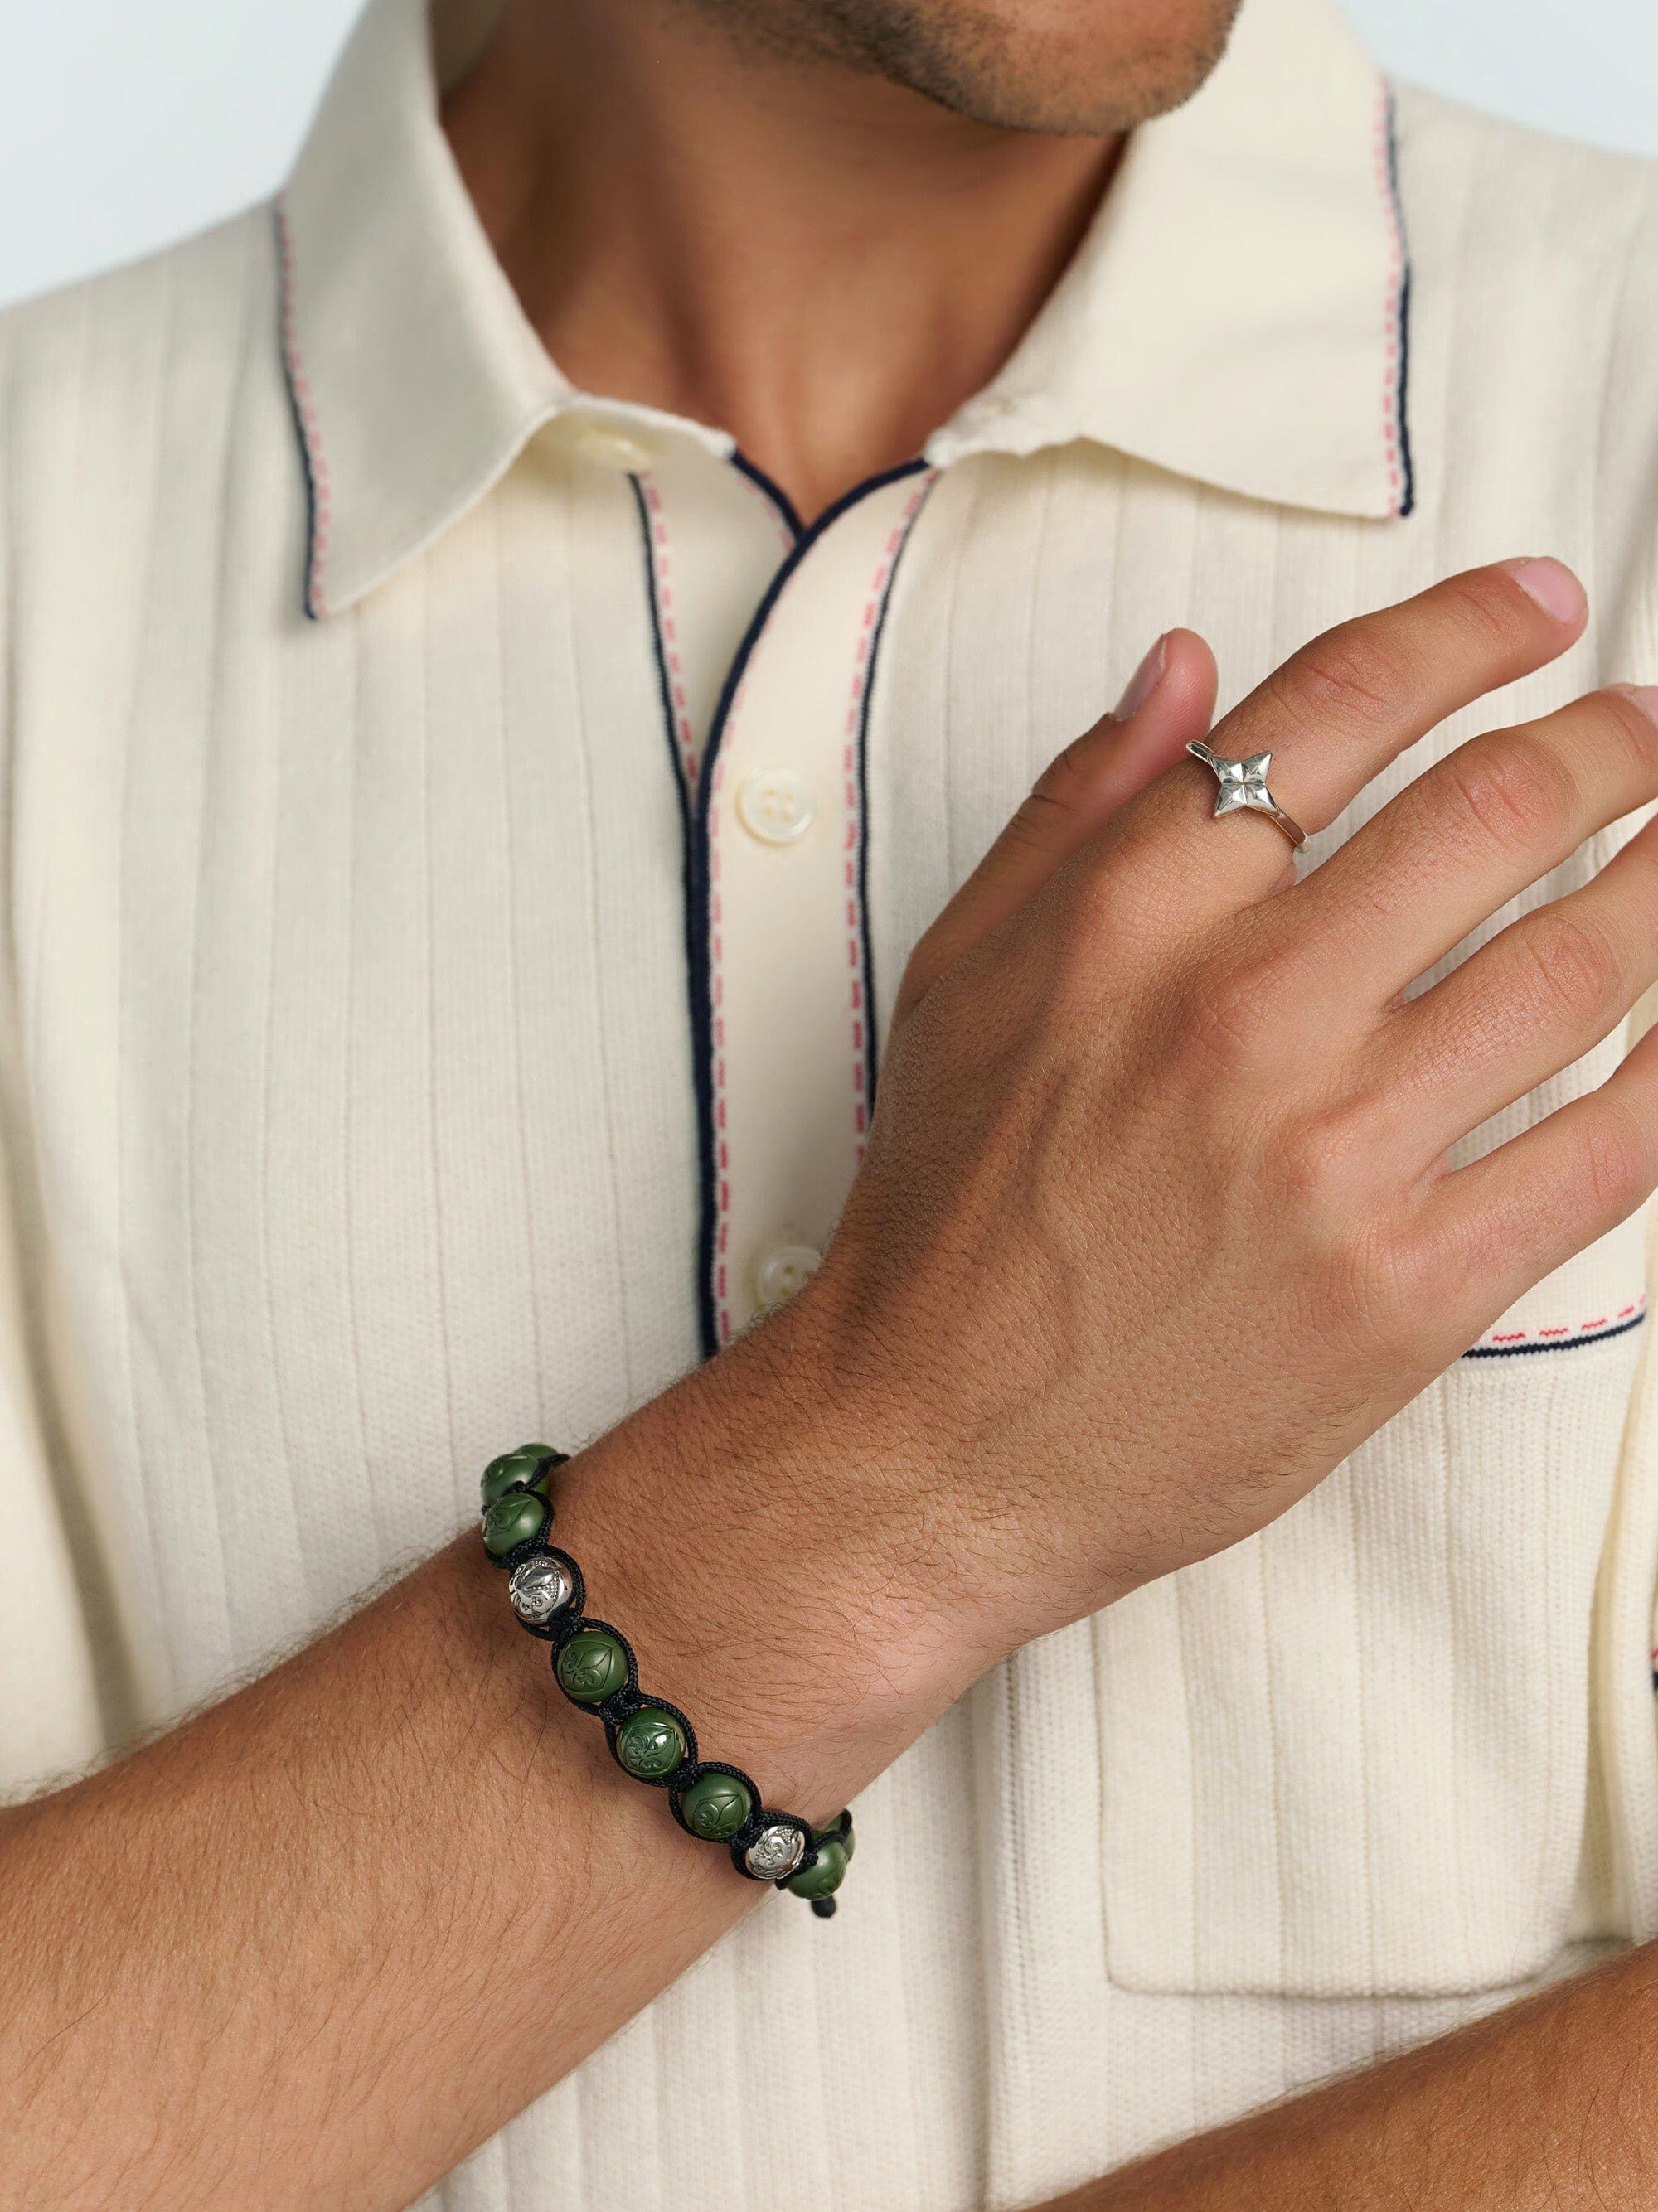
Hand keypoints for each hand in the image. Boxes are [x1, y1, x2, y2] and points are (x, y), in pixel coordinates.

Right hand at [799, 559, 1657, 1652]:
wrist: (932, 1444)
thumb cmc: (948, 1217)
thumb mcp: (965, 975)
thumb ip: (1077, 807)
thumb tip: (1190, 667)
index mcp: (1131, 918)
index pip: (1343, 708)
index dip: (1469, 632)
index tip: (1541, 608)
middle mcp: (1243, 1011)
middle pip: (1497, 813)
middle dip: (1613, 745)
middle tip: (1649, 732)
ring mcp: (1336, 1154)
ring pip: (1580, 965)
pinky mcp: (1408, 1292)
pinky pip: (1604, 1151)